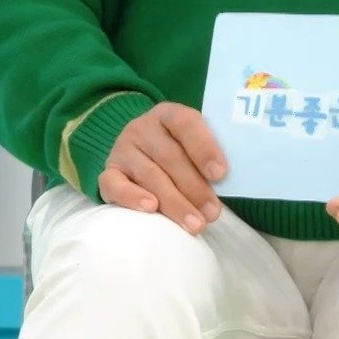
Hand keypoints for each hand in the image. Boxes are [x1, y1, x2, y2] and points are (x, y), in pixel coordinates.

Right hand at [98, 102, 227, 234]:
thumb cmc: (181, 154)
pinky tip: (150, 208)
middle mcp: (142, 128)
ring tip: (195, 224)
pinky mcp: (108, 173)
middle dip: (193, 187)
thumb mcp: (195, 146)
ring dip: (174, 202)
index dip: (203, 148)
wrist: (142, 155)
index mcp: (168, 115)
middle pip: (168, 156)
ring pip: (148, 175)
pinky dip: (131, 197)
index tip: (220, 175)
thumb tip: (230, 184)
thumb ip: (208, 158)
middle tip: (212, 213)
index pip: (185, 123)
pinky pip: (114, 184)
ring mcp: (122, 150)